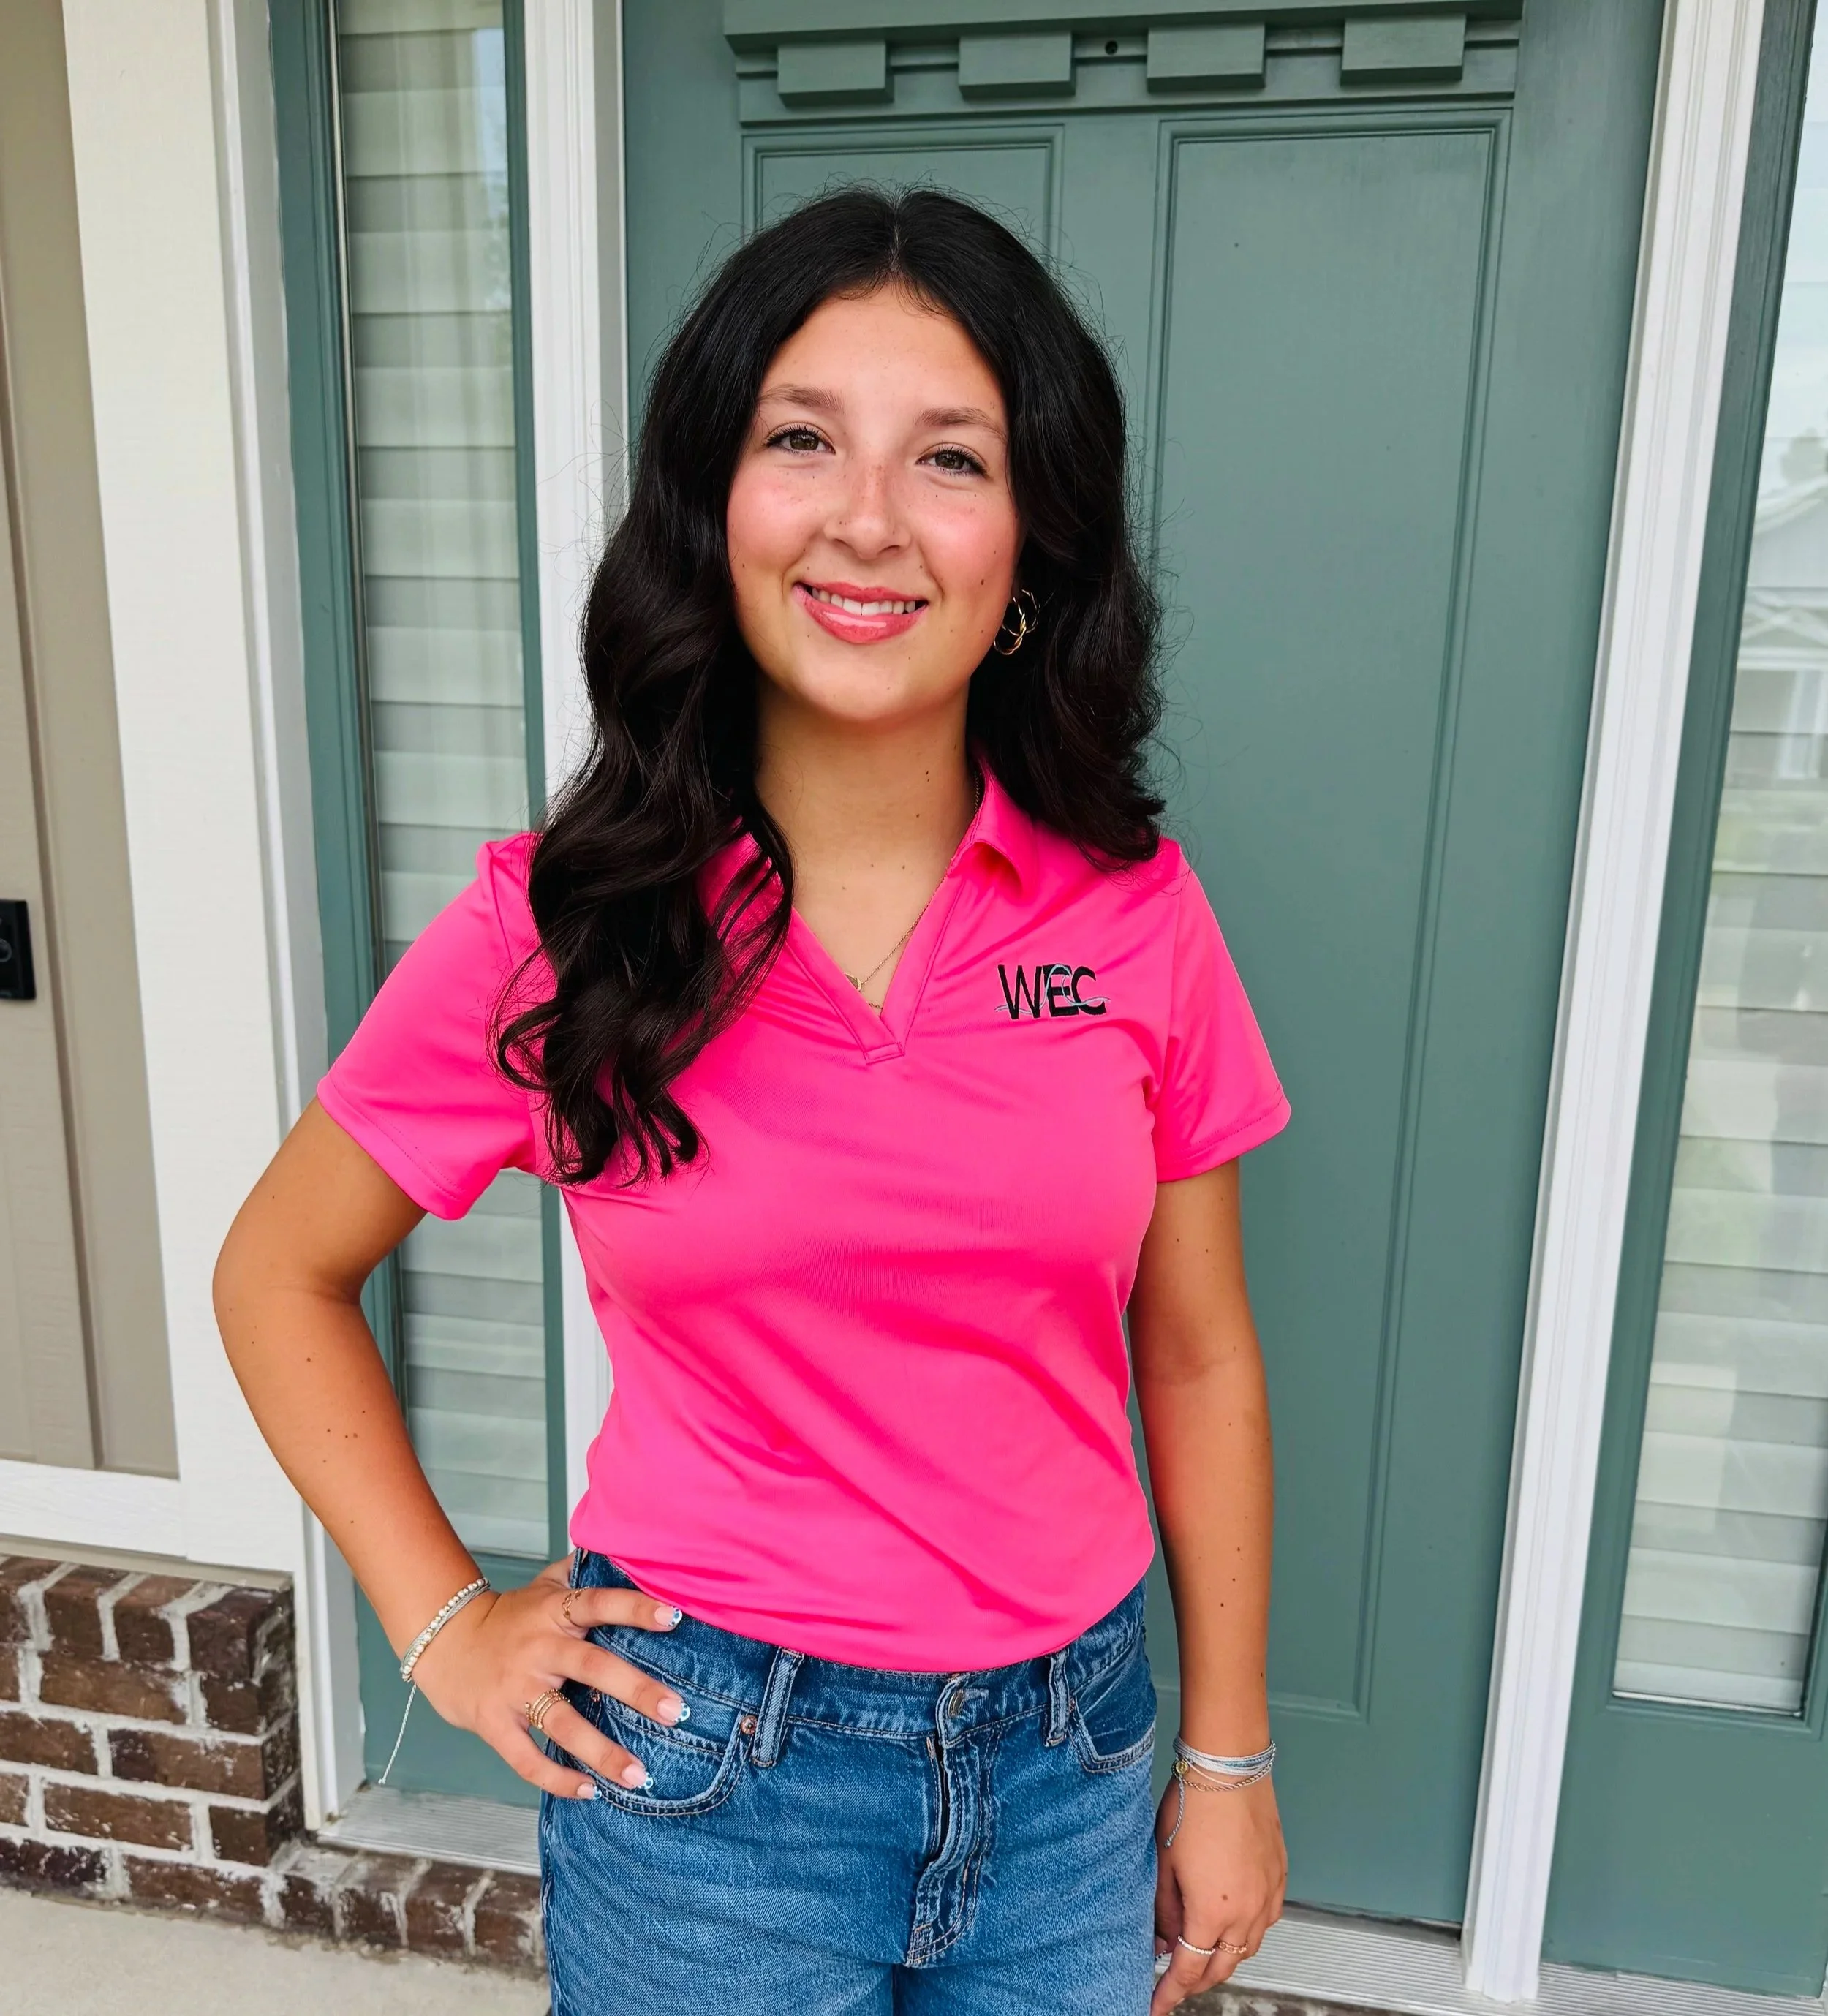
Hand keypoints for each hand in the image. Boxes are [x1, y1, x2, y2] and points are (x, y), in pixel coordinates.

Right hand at [408, 1557, 687, 1800]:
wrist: (443, 1641)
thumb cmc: (508, 1617)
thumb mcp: (543, 1586)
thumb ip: (582, 1572)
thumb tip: (627, 1549)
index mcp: (554, 1612)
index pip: (599, 1603)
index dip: (635, 1608)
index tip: (674, 1616)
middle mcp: (537, 1648)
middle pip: (590, 1667)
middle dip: (634, 1689)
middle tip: (674, 1710)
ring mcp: (514, 1689)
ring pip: (562, 1722)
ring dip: (601, 1752)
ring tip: (638, 1775)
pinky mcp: (494, 1723)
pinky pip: (526, 1758)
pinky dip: (556, 1778)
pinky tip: (589, 1791)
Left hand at [1151, 1773, 1287, 2011]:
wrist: (1229, 1768)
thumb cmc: (1193, 1805)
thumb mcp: (1163, 1861)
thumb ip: (1163, 1909)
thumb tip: (1163, 1940)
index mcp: (1212, 1913)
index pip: (1189, 1970)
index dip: (1170, 1993)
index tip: (1157, 2006)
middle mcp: (1246, 1913)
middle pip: (1222, 1967)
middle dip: (1197, 1980)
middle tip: (1176, 1981)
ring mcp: (1267, 1896)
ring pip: (1247, 1948)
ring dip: (1224, 1957)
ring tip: (1202, 1951)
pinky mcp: (1279, 1878)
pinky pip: (1265, 1921)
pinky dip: (1246, 1932)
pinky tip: (1232, 1922)